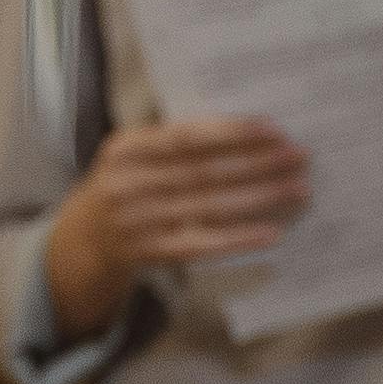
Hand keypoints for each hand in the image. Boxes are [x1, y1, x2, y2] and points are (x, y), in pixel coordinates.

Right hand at [46, 115, 307, 335]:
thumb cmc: (125, 185)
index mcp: (126, 148)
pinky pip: (202, 244)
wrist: (82, 239)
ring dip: (259, 198)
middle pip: (205, 172)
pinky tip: (271, 232)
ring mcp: (137, 221)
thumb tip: (247, 131)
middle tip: (300, 157)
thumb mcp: (135, 155)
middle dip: (258, 163)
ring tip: (298, 189)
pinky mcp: (149, 253)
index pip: (188, 137)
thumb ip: (175, 142)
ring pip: (209, 207)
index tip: (274, 129)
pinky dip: (239, 238)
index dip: (233, 133)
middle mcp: (127, 183)